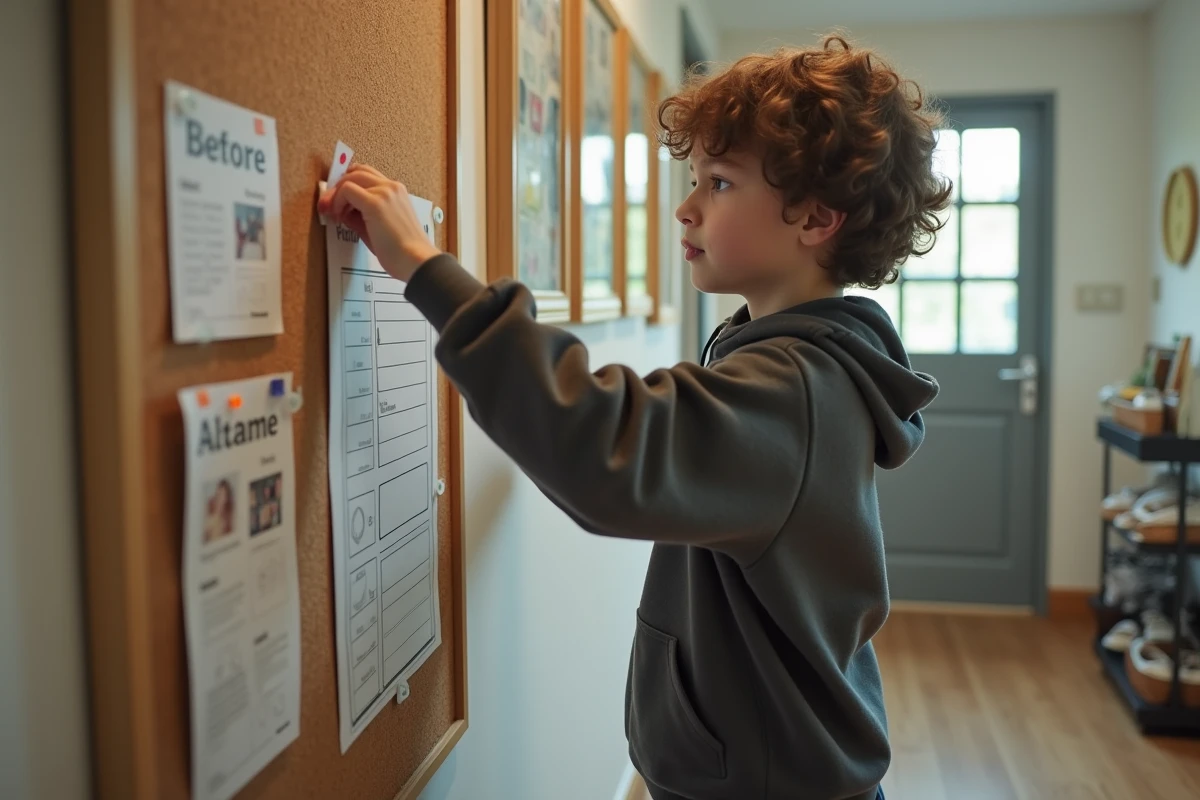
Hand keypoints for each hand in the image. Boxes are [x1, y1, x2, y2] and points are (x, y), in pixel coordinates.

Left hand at [317, 164, 441, 281]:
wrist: (415, 261)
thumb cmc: (402, 251)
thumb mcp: (379, 227)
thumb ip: (361, 216)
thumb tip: (342, 211)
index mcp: (397, 192)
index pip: (367, 176)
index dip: (349, 184)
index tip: (339, 200)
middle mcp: (392, 188)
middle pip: (357, 171)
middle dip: (338, 186)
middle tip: (329, 204)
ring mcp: (384, 193)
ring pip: (350, 178)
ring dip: (336, 193)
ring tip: (333, 212)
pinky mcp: (375, 203)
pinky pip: (347, 190)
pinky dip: (337, 201)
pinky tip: (339, 216)